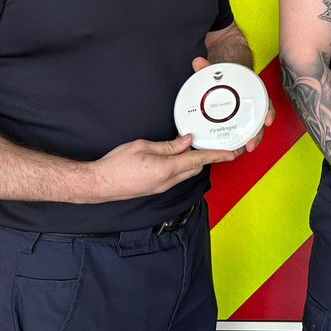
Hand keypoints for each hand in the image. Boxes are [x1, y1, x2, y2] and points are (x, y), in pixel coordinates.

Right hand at [87, 134, 238, 202]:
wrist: (99, 184)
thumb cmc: (116, 164)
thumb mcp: (143, 146)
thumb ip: (168, 145)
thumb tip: (187, 141)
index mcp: (166, 169)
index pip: (198, 160)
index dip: (216, 155)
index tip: (231, 153)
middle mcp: (167, 182)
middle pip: (195, 168)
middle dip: (205, 156)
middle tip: (210, 143)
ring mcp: (162, 188)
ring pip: (186, 174)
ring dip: (192, 162)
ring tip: (193, 148)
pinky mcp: (156, 189)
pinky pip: (176, 178)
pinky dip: (181, 167)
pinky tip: (176, 158)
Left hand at [191, 56, 274, 154]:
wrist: (224, 78)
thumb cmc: (224, 76)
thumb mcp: (216, 71)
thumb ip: (207, 68)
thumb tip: (198, 62)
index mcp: (251, 93)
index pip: (265, 103)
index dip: (268, 113)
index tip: (268, 120)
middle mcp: (251, 106)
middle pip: (258, 122)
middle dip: (256, 136)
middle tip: (250, 144)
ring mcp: (244, 116)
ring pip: (251, 131)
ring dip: (248, 142)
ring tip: (242, 151)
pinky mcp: (236, 123)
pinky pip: (241, 133)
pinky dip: (240, 142)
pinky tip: (235, 149)